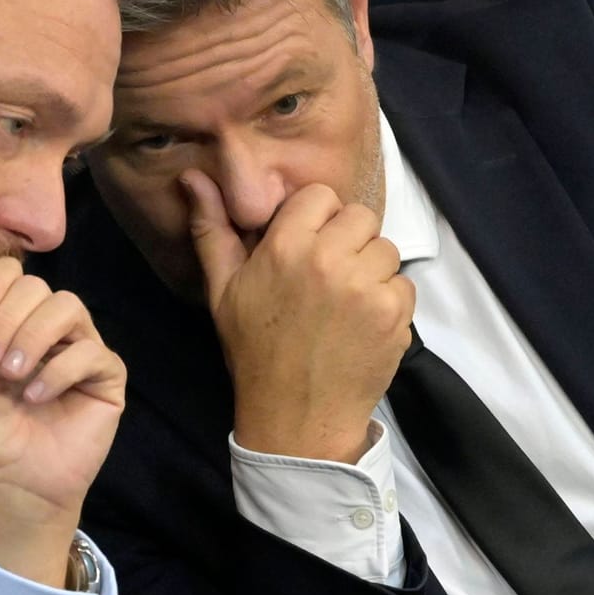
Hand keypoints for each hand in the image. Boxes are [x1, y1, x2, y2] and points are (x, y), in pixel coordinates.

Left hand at [0, 258, 124, 587]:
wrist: (8, 480)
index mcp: (9, 318)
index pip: (8, 272)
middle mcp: (45, 325)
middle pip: (37, 286)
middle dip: (7, 318)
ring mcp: (78, 347)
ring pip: (68, 307)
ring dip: (33, 337)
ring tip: (11, 375)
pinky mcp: (105, 375)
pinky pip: (94, 351)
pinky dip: (62, 370)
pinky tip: (38, 397)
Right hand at [182, 171, 413, 464]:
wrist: (295, 418)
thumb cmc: (255, 351)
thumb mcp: (223, 290)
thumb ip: (211, 229)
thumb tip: (191, 177)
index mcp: (285, 246)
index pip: (321, 195)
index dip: (316, 219)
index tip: (307, 247)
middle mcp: (328, 259)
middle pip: (360, 217)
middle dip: (348, 241)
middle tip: (329, 276)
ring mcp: (366, 287)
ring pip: (385, 250)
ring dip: (371, 270)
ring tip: (345, 303)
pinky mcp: (394, 314)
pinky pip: (403, 284)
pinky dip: (389, 302)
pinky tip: (362, 324)